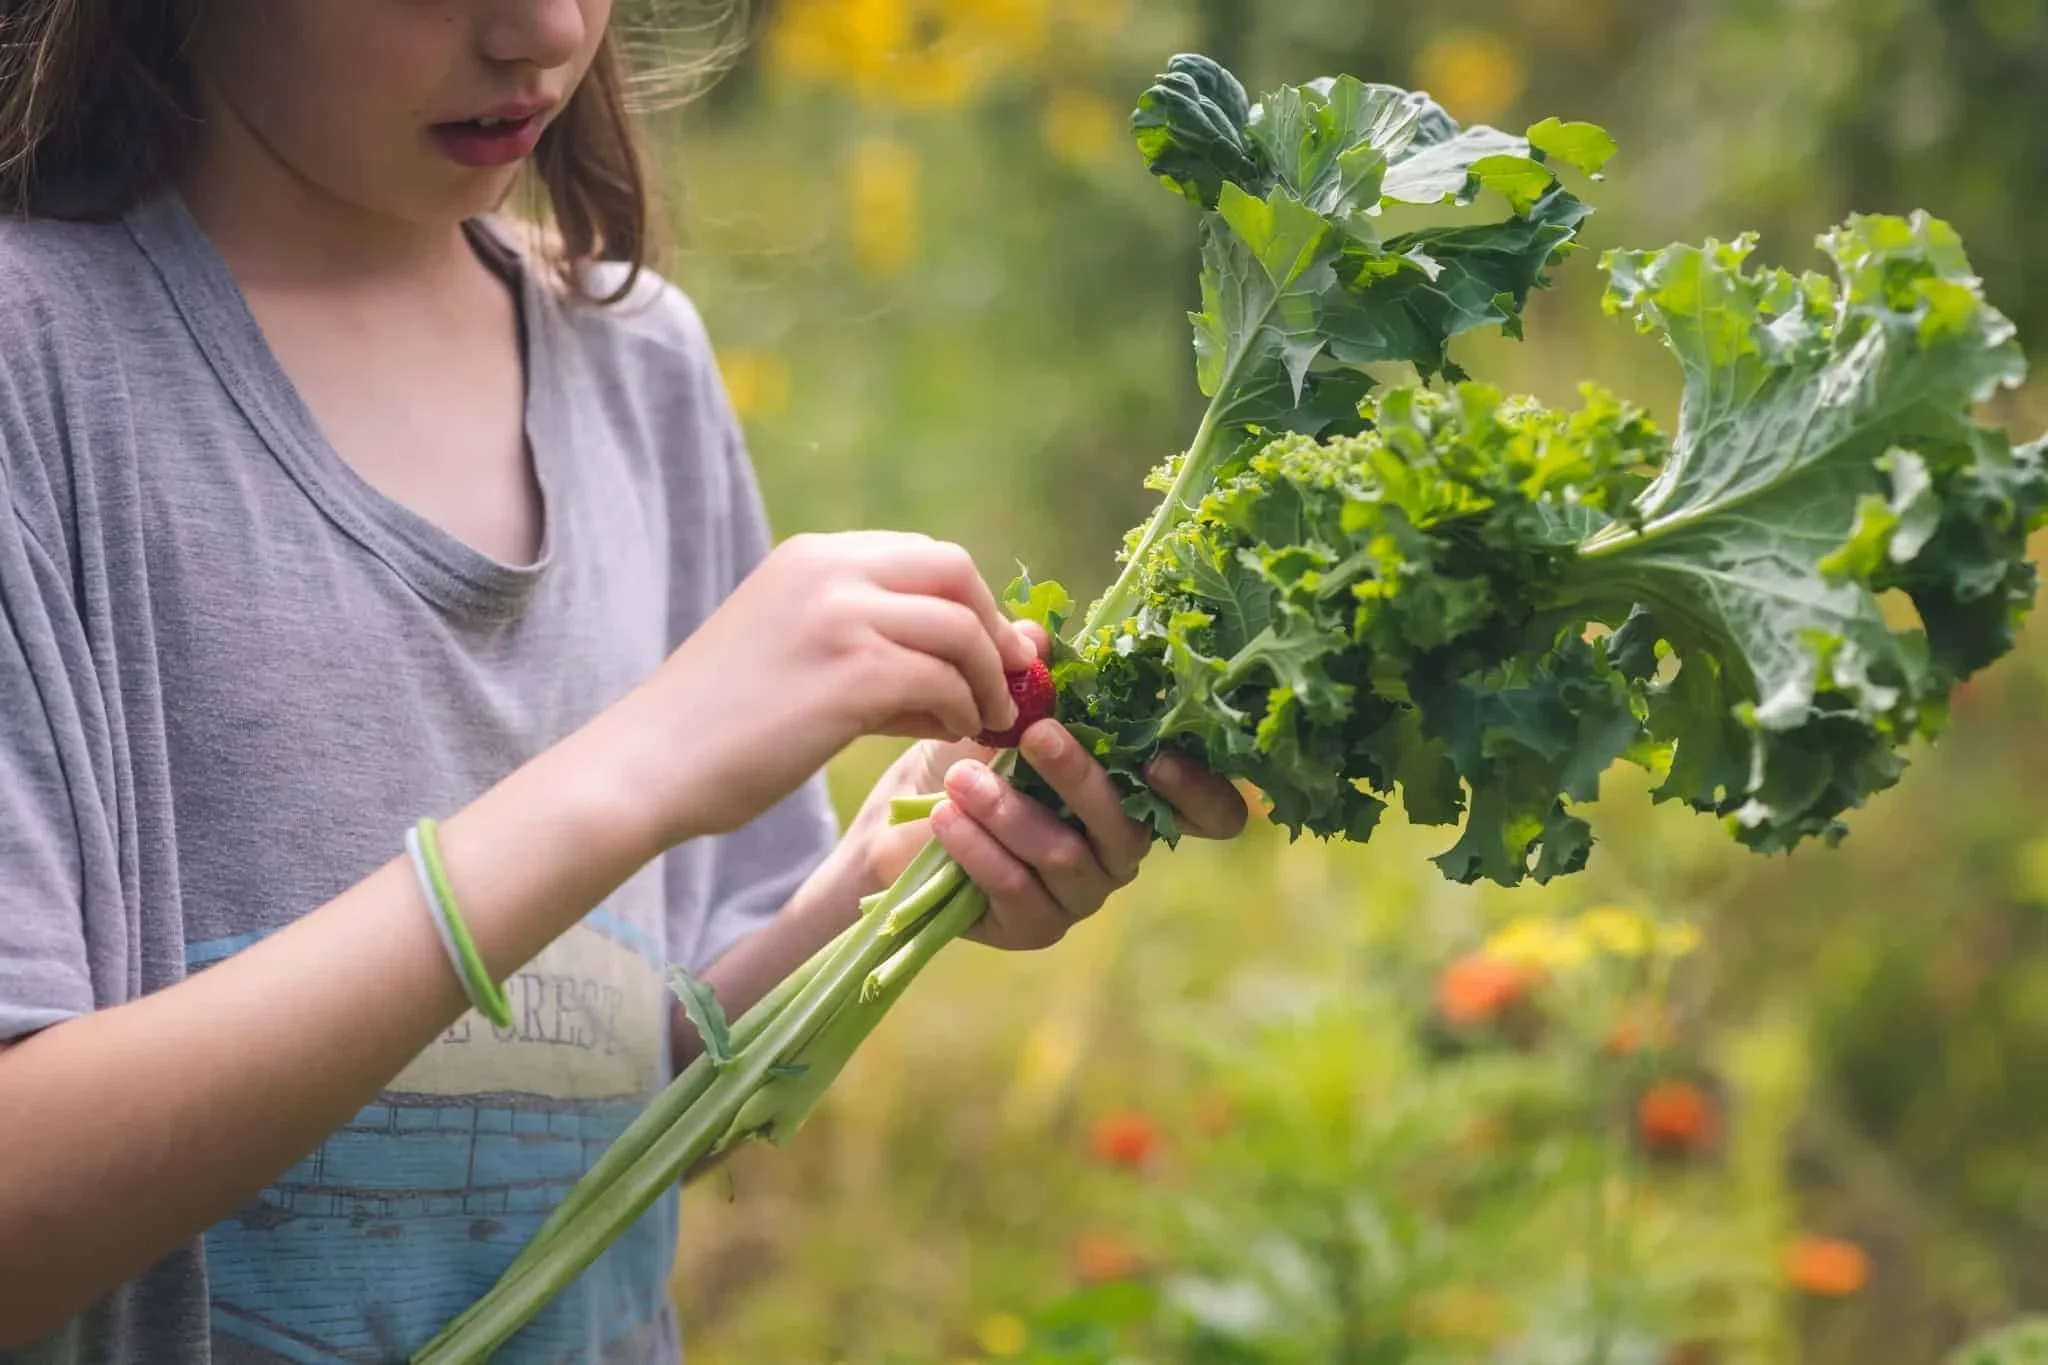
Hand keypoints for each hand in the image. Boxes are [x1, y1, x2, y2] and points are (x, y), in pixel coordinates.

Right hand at [612, 531, 1035, 845]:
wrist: (648, 765)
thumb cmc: (718, 727)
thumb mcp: (795, 653)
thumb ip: (872, 643)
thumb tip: (971, 665)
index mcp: (812, 556)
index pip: (925, 554)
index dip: (970, 602)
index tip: (989, 648)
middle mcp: (828, 570)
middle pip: (956, 570)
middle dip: (992, 627)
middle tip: (1007, 679)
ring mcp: (840, 616)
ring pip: (960, 627)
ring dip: (988, 677)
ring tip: (986, 718)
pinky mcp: (850, 673)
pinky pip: (943, 681)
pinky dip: (961, 709)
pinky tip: (951, 733)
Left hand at [858, 624, 1249, 949]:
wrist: (907, 819)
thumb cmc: (976, 757)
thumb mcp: (1002, 710)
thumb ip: (1030, 674)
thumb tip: (1036, 638)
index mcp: (1137, 794)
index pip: (1211, 812)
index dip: (1200, 791)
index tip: (1159, 755)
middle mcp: (1122, 848)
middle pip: (1128, 827)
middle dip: (1080, 777)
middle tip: (1036, 735)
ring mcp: (1082, 892)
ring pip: (1066, 857)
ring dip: (1012, 812)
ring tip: (961, 778)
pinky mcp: (1036, 926)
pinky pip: (1019, 892)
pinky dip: (980, 850)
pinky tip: (947, 818)